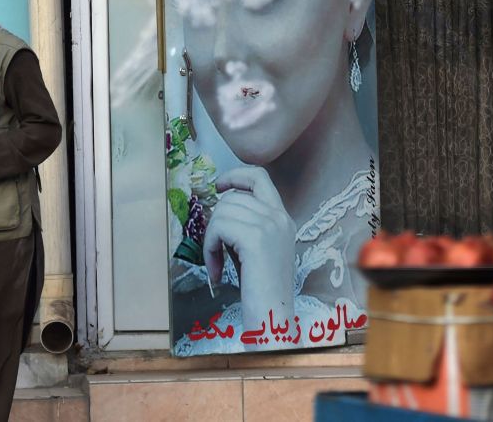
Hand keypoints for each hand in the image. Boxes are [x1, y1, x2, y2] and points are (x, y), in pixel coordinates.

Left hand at [203, 166, 295, 331]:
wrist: (272, 316)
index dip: (236, 175)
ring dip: (212, 238)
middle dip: (216, 222)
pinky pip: (218, 228)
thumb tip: (221, 205)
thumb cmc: (260, 288)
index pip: (260, 177)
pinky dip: (210, 248)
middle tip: (216, 250)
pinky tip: (215, 270)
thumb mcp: (255, 247)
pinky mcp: (255, 238)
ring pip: (222, 211)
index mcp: (282, 218)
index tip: (219, 185)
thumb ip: (246, 224)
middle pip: (232, 198)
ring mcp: (270, 225)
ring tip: (217, 263)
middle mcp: (279, 217)